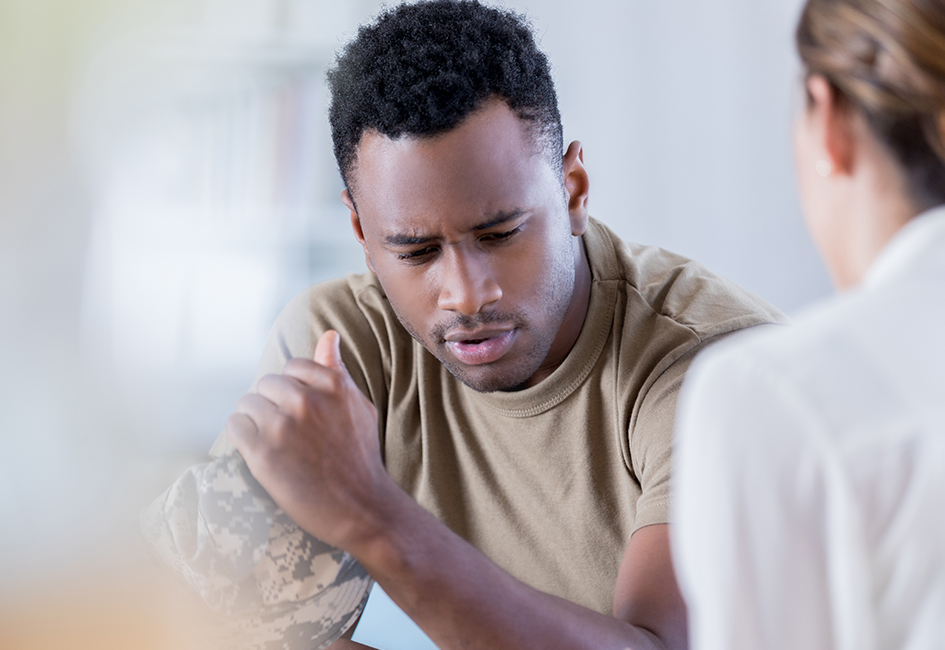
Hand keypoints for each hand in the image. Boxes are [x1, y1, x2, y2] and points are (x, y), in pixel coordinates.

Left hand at [225, 330, 390, 549]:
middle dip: (272, 405)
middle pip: (266, 384)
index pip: (291, 367)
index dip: (293, 390)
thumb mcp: (359, 406)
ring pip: (247, 404)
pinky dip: (242, 438)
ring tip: (274, 443)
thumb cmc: (361, 457)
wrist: (362, 508)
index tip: (301, 413)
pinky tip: (260, 452)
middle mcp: (306, 401)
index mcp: (332, 385)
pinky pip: (235, 427)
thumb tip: (329, 336)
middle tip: (287, 433)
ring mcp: (282, 426)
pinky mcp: (262, 453)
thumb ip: (337, 370)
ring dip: (255, 421)